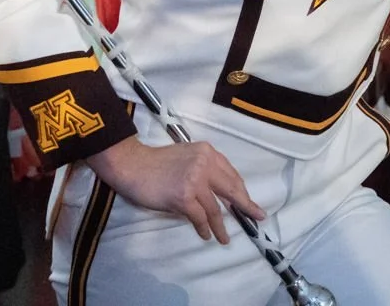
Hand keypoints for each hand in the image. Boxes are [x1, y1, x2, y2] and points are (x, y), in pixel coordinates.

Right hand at [87, 136, 265, 243]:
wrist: (132, 166)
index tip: (250, 203)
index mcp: (207, 152)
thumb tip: (223, 194)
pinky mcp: (183, 197)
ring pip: (215, 209)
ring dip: (221, 226)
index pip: (231, 175)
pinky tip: (205, 234)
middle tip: (257, 217)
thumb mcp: (187, 157)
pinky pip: (199, 217)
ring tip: (224, 238)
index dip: (241, 192)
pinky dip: (204, 228)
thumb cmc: (157, 163)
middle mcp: (204, 164)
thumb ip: (205, 169)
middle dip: (245, 206)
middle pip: (231, 190)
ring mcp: (194, 181)